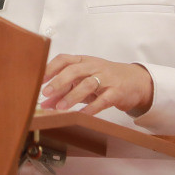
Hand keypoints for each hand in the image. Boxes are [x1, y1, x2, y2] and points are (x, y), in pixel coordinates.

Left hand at [39, 54, 153, 116]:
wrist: (136, 81)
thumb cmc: (105, 79)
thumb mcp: (84, 82)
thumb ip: (64, 91)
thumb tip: (44, 103)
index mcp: (84, 61)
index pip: (64, 59)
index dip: (50, 68)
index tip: (38, 79)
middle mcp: (94, 66)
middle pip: (74, 70)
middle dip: (58, 81)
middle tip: (46, 93)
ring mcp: (107, 78)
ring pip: (87, 84)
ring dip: (72, 96)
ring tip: (60, 107)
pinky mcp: (117, 91)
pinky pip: (103, 99)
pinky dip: (92, 107)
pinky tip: (82, 115)